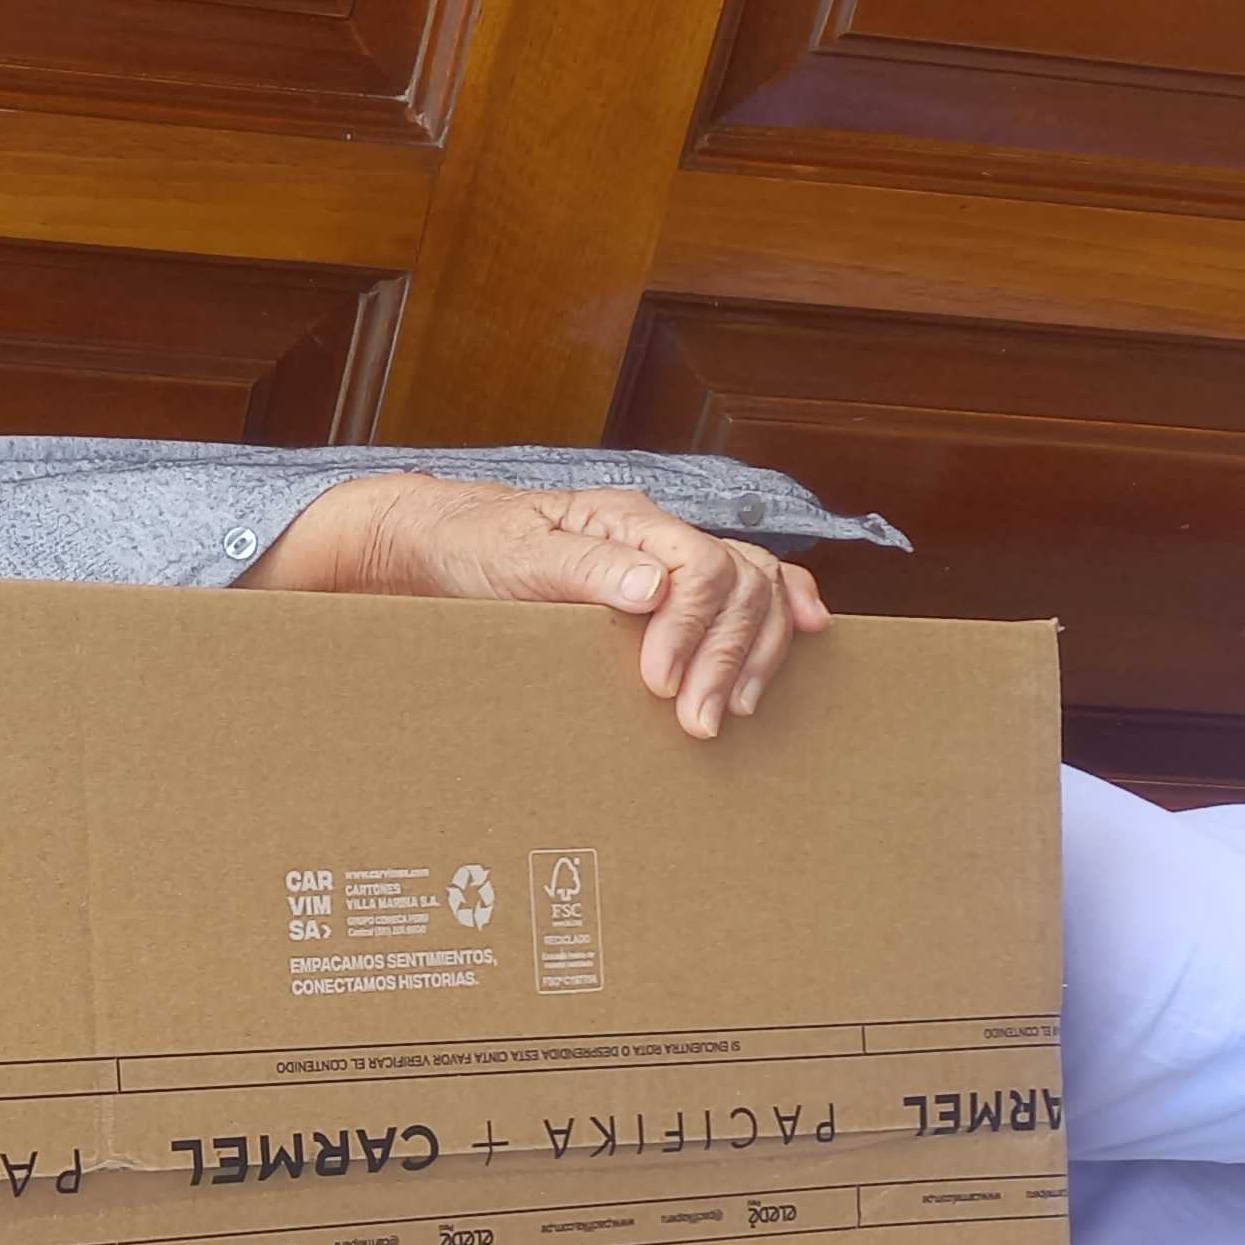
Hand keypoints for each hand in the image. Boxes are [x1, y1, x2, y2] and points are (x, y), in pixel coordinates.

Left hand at [245, 472, 830, 739]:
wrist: (435, 543)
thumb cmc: (468, 547)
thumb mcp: (511, 557)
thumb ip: (581, 571)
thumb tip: (653, 589)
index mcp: (626, 521)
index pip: (699, 567)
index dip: (693, 629)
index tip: (658, 685)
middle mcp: (657, 536)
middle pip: (738, 583)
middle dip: (728, 656)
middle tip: (698, 723)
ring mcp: (666, 559)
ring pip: (753, 588)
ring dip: (755, 652)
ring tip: (730, 711)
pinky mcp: (663, 589)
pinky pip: (743, 589)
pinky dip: (783, 608)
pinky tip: (809, 634)